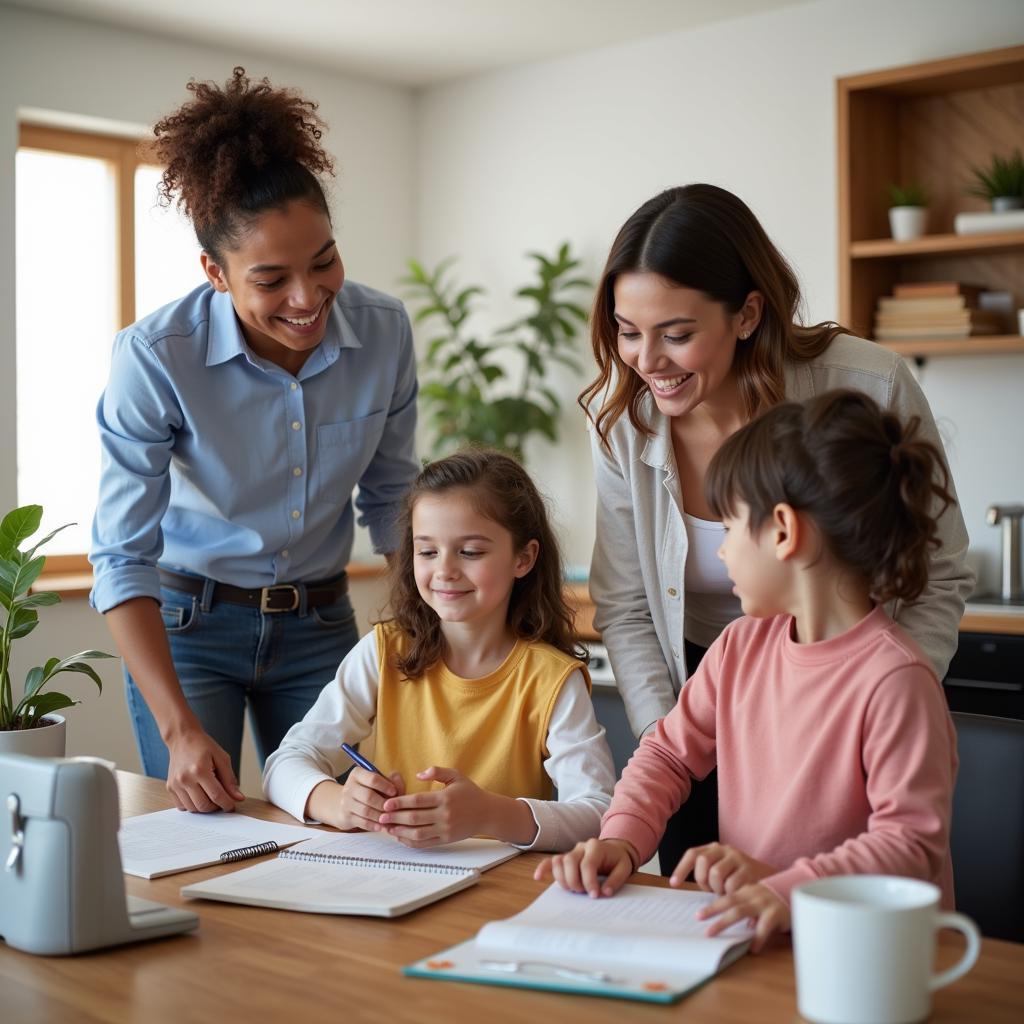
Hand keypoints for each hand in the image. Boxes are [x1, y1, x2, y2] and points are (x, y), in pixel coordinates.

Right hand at [165, 727, 244, 811]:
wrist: (183, 739)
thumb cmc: (203, 746)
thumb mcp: (222, 758)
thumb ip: (230, 780)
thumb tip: (238, 798)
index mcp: (200, 770)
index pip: (216, 795)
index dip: (227, 804)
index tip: (232, 806)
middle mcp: (185, 779)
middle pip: (204, 806)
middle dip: (216, 807)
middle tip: (222, 801)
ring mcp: (175, 784)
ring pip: (192, 809)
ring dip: (204, 807)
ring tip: (211, 797)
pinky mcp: (170, 787)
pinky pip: (182, 806)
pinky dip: (192, 805)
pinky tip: (199, 795)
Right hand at [333, 768, 405, 830]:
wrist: (348, 803)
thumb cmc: (370, 790)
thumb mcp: (380, 782)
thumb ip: (392, 781)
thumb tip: (398, 784)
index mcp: (358, 774)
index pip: (373, 779)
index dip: (386, 786)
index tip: (394, 792)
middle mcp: (349, 787)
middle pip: (368, 796)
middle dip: (383, 804)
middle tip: (393, 808)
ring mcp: (345, 802)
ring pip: (365, 811)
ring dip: (380, 816)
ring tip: (390, 818)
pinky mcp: (345, 817)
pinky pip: (362, 822)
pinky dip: (374, 825)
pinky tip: (382, 826)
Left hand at [378, 766, 496, 847]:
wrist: (487, 813)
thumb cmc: (469, 792)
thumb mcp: (456, 775)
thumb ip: (437, 771)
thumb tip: (419, 774)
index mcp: (445, 798)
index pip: (418, 801)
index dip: (400, 803)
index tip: (387, 804)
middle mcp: (445, 814)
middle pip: (415, 818)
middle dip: (395, 818)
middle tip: (381, 817)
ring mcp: (445, 829)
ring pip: (418, 833)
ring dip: (400, 832)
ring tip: (388, 829)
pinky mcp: (446, 839)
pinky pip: (425, 843)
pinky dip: (411, 842)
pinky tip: (401, 837)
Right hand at [533, 837, 638, 897]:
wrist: (614, 850)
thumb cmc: (618, 860)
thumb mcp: (624, 868)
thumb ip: (616, 880)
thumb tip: (604, 892)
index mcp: (596, 847)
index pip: (587, 864)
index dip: (589, 881)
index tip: (594, 895)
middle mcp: (581, 847)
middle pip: (570, 861)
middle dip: (575, 881)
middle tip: (583, 893)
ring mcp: (571, 851)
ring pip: (559, 861)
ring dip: (563, 879)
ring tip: (573, 890)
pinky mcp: (566, 858)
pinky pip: (551, 860)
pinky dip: (544, 868)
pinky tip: (538, 877)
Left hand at [671, 842, 776, 893]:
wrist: (771, 880)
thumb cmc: (739, 879)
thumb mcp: (721, 870)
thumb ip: (705, 873)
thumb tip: (678, 884)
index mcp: (716, 848)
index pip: (693, 854)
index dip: (681, 868)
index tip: (674, 884)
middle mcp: (726, 850)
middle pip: (703, 861)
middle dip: (702, 880)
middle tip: (710, 890)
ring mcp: (738, 859)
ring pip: (716, 874)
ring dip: (717, 889)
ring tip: (724, 893)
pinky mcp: (749, 871)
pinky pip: (731, 885)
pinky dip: (729, 894)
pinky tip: (734, 895)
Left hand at [697, 881, 789, 952]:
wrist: (797, 893)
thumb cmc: (771, 901)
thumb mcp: (755, 900)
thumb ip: (741, 907)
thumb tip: (723, 921)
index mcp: (745, 891)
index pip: (725, 897)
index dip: (711, 906)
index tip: (697, 916)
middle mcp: (752, 895)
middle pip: (728, 902)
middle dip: (712, 912)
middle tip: (699, 921)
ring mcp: (763, 902)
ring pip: (740, 911)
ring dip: (725, 922)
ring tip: (713, 933)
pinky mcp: (776, 912)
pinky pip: (764, 926)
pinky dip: (758, 937)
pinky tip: (753, 948)